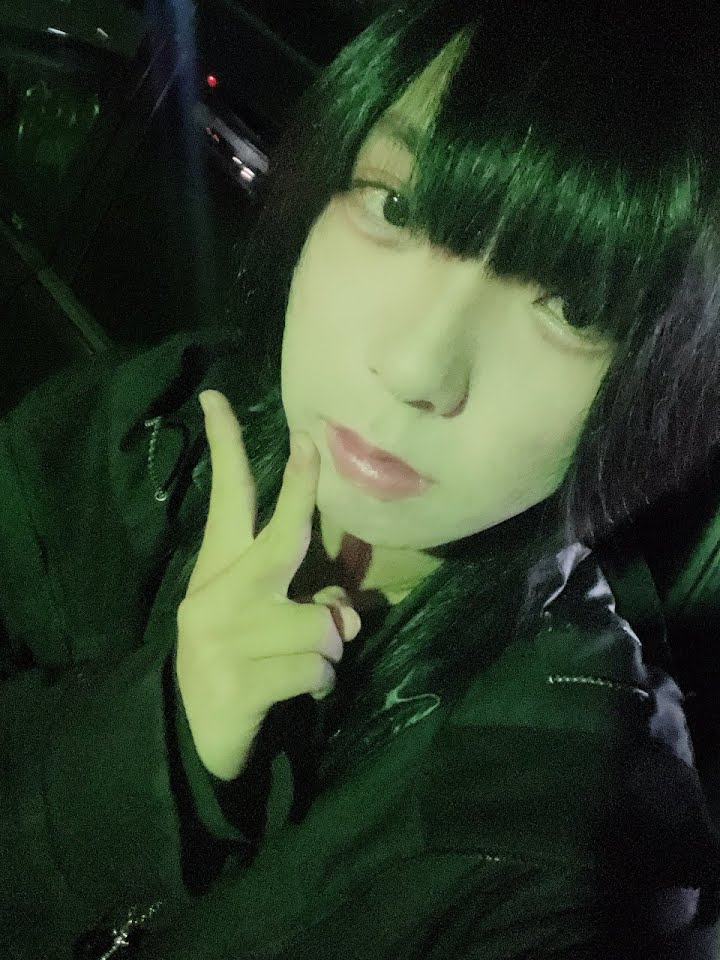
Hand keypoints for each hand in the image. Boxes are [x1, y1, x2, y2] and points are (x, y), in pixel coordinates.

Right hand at [175, 391, 360, 780]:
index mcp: (218, 570)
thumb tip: (347, 619)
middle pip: (281, 540)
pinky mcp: (238, 685)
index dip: (226, 449)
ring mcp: (224, 639)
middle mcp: (217, 595)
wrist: (192, 730)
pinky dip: (319, 683)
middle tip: (310, 448)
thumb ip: (306, 602)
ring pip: (320, 626)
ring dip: (327, 649)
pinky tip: (296, 691)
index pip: (226, 502)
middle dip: (301, 493)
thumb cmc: (236, 657)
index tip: (218, 399)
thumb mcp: (260, 621)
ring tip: (302, 663)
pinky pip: (316, 671)